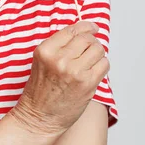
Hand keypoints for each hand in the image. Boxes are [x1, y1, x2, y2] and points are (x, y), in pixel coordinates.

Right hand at [10, 20, 109, 136]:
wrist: (39, 117)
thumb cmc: (40, 91)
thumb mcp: (42, 61)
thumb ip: (59, 47)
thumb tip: (84, 33)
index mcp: (45, 51)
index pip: (72, 30)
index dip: (86, 26)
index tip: (92, 27)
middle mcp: (59, 59)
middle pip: (87, 39)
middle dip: (91, 42)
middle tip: (90, 49)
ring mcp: (74, 71)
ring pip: (98, 50)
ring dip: (97, 54)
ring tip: (90, 63)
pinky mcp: (87, 83)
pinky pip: (104, 64)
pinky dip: (102, 66)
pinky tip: (93, 72)